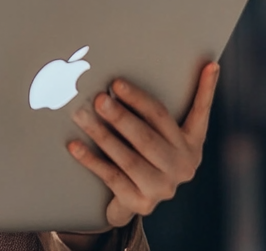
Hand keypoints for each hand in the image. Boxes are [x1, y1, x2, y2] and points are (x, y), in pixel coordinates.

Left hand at [66, 62, 218, 228]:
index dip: (159, 95)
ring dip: (101, 135)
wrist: (137, 198)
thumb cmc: (147, 151)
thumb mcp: (163, 131)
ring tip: (80, 115)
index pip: (180, 114)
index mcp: (191, 143)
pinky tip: (74, 145)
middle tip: (98, 98)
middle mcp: (183, 166)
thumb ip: (157, 105)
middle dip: (120, 116)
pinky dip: (91, 159)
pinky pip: (112, 176)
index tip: (121, 82)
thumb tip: (184, 62)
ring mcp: (163, 187)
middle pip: (148, 136)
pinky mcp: (142, 202)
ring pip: (128, 157)